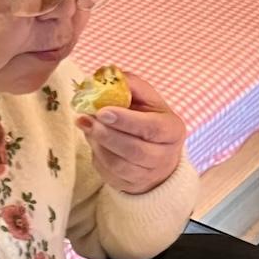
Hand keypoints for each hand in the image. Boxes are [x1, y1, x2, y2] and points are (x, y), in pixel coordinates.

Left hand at [76, 73, 185, 193]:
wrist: (155, 157)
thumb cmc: (149, 121)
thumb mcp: (147, 100)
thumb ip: (131, 85)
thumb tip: (106, 73)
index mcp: (172, 131)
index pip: (151, 128)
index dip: (126, 120)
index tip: (103, 111)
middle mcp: (164, 156)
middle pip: (134, 150)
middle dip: (107, 134)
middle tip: (87, 118)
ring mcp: (147, 175)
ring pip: (118, 164)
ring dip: (98, 144)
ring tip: (86, 125)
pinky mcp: (129, 185)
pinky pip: (108, 173)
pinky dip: (96, 155)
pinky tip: (93, 140)